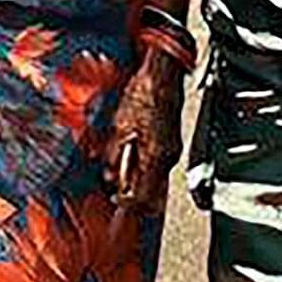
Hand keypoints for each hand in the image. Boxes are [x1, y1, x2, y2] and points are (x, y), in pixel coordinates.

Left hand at [107, 54, 187, 213]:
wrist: (164, 71)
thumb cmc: (144, 90)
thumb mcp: (119, 126)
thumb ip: (114, 156)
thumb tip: (109, 177)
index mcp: (156, 155)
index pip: (145, 197)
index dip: (129, 207)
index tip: (116, 209)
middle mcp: (168, 156)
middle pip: (152, 191)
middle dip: (133, 196)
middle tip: (115, 194)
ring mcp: (172, 148)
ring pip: (154, 178)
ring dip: (136, 181)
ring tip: (118, 175)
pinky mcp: (170, 140)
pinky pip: (157, 162)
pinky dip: (142, 166)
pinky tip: (129, 156)